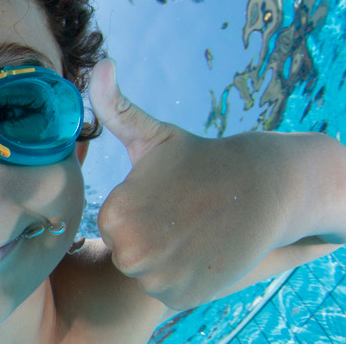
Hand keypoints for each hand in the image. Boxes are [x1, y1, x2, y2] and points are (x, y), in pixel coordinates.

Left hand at [89, 59, 307, 309]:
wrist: (264, 187)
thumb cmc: (200, 160)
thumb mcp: (152, 134)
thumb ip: (115, 106)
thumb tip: (99, 64)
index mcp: (116, 214)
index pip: (111, 222)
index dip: (138, 208)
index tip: (164, 195)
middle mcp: (131, 253)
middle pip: (125, 249)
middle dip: (149, 232)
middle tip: (180, 211)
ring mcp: (158, 280)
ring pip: (146, 270)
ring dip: (165, 255)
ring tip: (192, 228)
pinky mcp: (181, 299)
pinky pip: (166, 289)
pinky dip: (182, 275)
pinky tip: (201, 250)